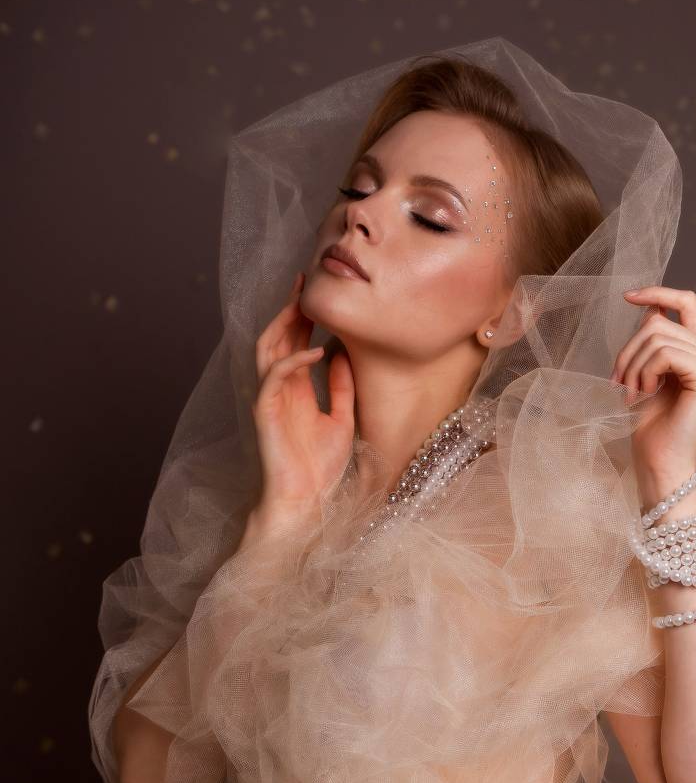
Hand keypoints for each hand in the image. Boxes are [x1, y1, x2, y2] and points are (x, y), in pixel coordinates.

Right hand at [251, 270, 355, 525]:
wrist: (306, 501)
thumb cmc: (321, 467)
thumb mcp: (342, 419)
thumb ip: (341, 387)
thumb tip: (343, 354)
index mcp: (296, 389)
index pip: (295, 342)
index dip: (303, 315)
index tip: (317, 291)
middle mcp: (280, 388)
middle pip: (279, 336)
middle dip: (290, 308)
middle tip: (305, 281)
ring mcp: (270, 397)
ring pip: (268, 348)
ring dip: (285, 323)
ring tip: (304, 304)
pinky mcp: (264, 410)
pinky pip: (275, 376)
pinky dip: (294, 360)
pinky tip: (316, 350)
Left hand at [611, 286, 695, 480]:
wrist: (660, 461)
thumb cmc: (650, 423)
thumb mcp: (646, 372)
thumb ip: (652, 340)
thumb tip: (649, 309)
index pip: (686, 301)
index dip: (657, 292)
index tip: (628, 296)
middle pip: (659, 322)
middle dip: (628, 351)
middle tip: (618, 383)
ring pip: (657, 336)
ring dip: (632, 366)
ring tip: (630, 393)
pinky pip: (664, 353)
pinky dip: (644, 372)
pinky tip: (643, 394)